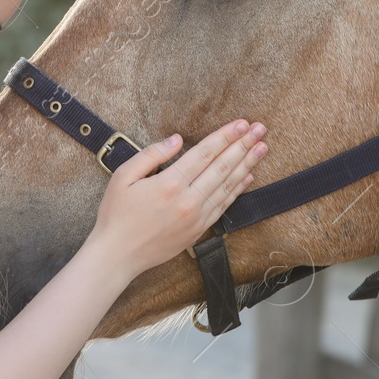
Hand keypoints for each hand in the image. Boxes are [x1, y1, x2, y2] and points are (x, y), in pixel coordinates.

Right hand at [83, 119, 267, 279]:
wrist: (117, 255)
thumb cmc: (116, 215)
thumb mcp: (123, 176)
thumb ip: (151, 155)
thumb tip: (177, 140)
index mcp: (169, 184)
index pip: (205, 153)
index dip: (225, 136)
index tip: (241, 123)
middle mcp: (188, 200)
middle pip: (222, 167)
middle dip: (243, 145)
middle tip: (259, 129)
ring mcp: (196, 217)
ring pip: (228, 186)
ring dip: (247, 165)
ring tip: (262, 148)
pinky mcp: (199, 231)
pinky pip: (224, 206)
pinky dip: (238, 190)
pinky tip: (249, 176)